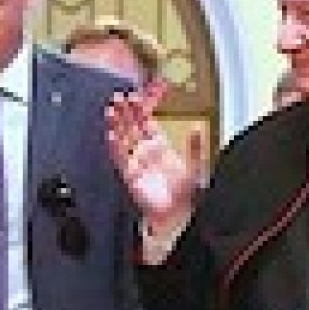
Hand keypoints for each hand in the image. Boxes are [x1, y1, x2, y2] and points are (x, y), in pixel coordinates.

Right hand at [105, 91, 196, 227]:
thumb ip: (194, 147)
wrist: (177, 214)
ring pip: (123, 138)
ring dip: (117, 124)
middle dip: (125, 111)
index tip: (137, 95)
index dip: (142, 108)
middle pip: (131, 126)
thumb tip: (197, 129)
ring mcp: (136, 161)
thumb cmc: (184, 193)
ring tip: (111, 109)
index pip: (146, 121)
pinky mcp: (129, 174)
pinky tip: (111, 134)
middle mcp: (145, 150)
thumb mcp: (195, 166)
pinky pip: (120, 158)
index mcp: (159, 145)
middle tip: (119, 96)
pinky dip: (115, 146)